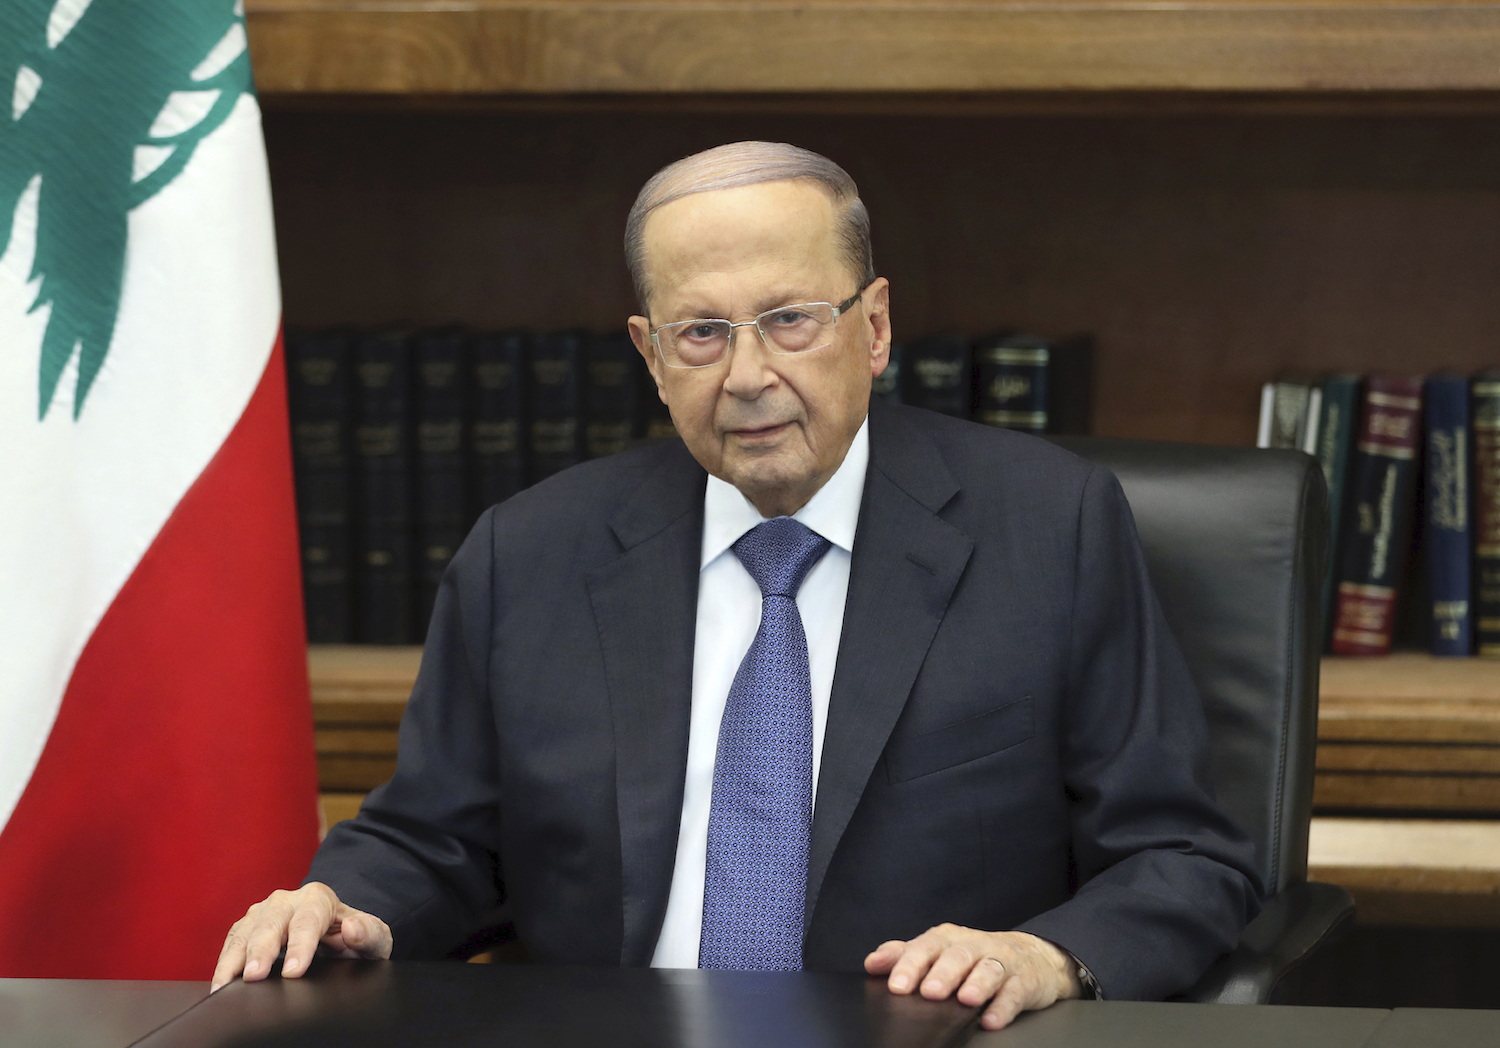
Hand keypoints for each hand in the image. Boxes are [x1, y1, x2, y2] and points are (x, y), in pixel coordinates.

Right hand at [212, 882, 391, 991]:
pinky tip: (220, 984)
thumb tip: (352, 929)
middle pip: (271, 922)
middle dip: (261, 950)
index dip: (300, 945)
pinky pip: (231, 943)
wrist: (337, 933)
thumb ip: (370, 932)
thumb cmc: (355, 937)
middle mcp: (287, 900)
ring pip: (245, 930)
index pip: (309, 920)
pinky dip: (224, 963)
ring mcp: (263, 913)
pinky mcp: (247, 928)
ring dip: (234, 957)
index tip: (295, 971)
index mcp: (319, 898)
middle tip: (254, 976)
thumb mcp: (374, 937)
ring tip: (226, 984)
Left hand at [864, 924, 1081, 1030]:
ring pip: (989, 968)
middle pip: (958, 955)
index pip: (926, 947)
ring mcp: (1002, 961)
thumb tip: (873, 963)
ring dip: (977, 984)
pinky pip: (1015, 992)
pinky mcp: (1024, 981)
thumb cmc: (975, 956)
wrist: (1032, 956)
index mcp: (948, 939)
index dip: (910, 964)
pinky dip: (1004, 1006)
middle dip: (943, 973)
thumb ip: (905, 955)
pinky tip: (991, 1020)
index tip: (896, 985)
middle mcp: (975, 946)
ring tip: (965, 1000)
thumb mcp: (939, 951)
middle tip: (929, 992)